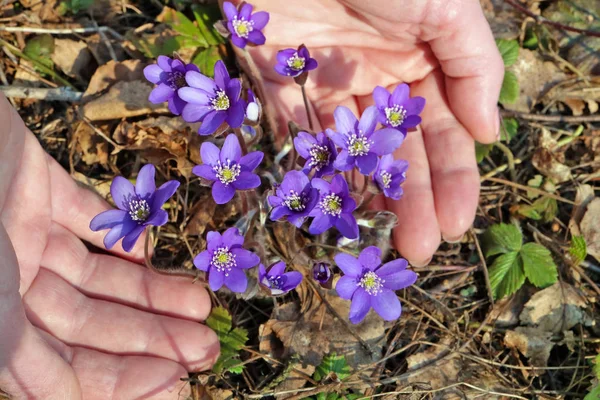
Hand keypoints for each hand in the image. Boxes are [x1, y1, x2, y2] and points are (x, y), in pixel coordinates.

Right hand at [0, 94, 218, 398]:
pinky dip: (119, 236)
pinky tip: (149, 256)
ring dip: (150, 293)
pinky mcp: (35, 183)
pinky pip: (86, 217)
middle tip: (205, 349)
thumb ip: (5, 342)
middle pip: (86, 323)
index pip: (55, 368)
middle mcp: (2, 278)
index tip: (174, 383)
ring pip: (97, 275)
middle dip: (147, 340)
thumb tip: (47, 391)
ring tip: (203, 306)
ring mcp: (18, 229)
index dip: (113, 383)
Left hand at [244, 0, 502, 264]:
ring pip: (349, 155)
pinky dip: (309, 171)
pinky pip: (295, 136)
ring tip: (376, 242)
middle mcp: (377, 82)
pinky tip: (324, 210)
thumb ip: (473, 67)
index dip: (454, 179)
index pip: (445, 133)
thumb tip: (489, 132)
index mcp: (423, 64)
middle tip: (417, 249)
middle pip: (398, 154)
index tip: (457, 223)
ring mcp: (327, 87)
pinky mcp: (277, 85)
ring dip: (364, 198)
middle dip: (412, 201)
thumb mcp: (449, 8)